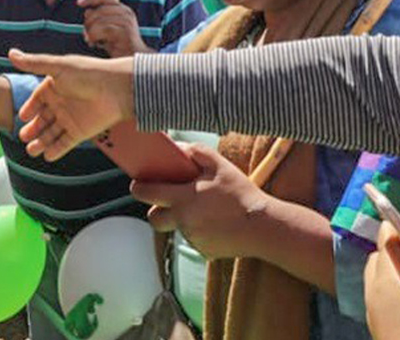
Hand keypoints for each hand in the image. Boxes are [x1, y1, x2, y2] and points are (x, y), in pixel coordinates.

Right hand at [9, 49, 133, 159]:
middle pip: (42, 119)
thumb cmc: (88, 74)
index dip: (29, 108)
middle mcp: (62, 104)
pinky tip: (47, 156)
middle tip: (23, 136)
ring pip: (51, 134)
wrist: (116, 89)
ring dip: (41, 142)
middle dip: (32, 129)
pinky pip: (64, 144)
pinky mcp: (80, 132)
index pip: (37, 100)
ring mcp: (70, 119)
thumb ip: (33, 64)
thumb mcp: (58, 67)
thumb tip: (11, 53)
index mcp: (55, 87)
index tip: (21, 116)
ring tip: (32, 150)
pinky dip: (56, 151)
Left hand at [79, 0, 151, 56]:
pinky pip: (101, 30)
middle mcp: (126, 13)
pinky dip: (94, 38)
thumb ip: (98, 20)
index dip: (90, 0)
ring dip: (90, 32)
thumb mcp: (107, 31)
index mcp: (124, 10)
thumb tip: (87, 12)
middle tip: (86, 35)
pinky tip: (96, 45)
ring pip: (98, 21)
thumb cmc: (119, 45)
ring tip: (92, 42)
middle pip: (98, 11)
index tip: (78, 3)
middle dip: (88, 23)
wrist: (134, 58)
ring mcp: (126, 22)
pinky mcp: (124, 31)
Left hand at [131, 144, 269, 259]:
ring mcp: (192, 238)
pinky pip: (196, 240)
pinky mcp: (204, 251)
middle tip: (170, 201)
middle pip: (154, 219)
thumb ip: (196, 152)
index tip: (138, 184)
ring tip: (209, 210)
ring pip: (178, 228)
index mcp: (183, 198)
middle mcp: (183, 221)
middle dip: (157, 210)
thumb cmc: (241, 194)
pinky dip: (203, 232)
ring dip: (186, 219)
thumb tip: (178, 147)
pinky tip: (220, 224)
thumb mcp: (220, 166)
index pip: (146, 193)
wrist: (261, 226)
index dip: (139, 187)